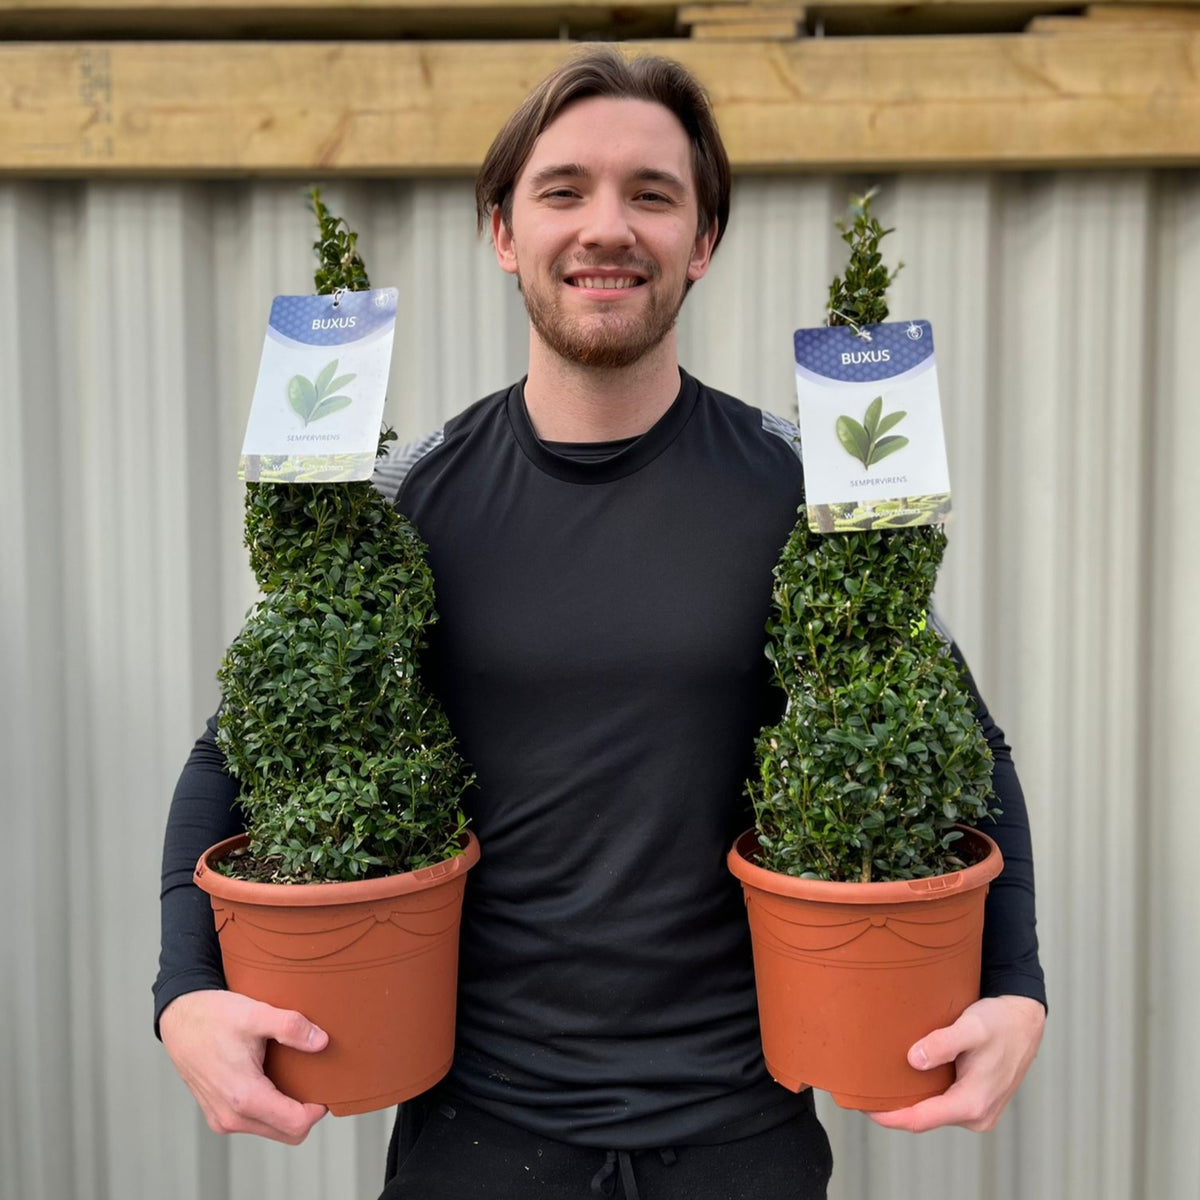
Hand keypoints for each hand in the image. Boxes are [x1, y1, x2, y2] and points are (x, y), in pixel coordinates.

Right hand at [160, 989, 328, 1143]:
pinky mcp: (217, 1114)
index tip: (326, 1085)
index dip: (318, 1109)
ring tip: (294, 1077)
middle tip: (314, 1081)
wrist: (180, 1019)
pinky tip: (272, 1080)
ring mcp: (222, 1119)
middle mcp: (231, 1117)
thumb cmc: (214, 1016)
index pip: (296, 1124)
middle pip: (288, 1133)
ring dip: (287, 1111)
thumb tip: (322, 1042)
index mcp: (243, 1096)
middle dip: (306, 1113)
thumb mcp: (256, 1013)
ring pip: (272, 1130)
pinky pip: (255, 1123)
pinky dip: (270, 1109)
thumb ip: (291, 1027)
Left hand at [869, 994, 1044, 1132]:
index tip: (864, 1108)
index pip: (920, 1119)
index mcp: (972, 1103)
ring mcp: (979, 1111)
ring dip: (910, 1101)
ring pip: (934, 1112)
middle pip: (925, 1119)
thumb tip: (914, 1060)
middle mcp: (977, 1115)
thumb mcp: (971, 1027)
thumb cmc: (999, 1022)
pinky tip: (908, 1080)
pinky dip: (925, 1095)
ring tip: (880, 1085)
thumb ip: (943, 1044)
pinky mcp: (978, 1102)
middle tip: (864, 1092)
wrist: (1024, 1020)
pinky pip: (944, 1105)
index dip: (890, 1116)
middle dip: (895, 1109)